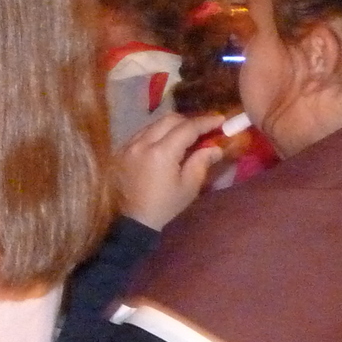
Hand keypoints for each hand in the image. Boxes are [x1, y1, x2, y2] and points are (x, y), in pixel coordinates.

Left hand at [116, 112, 225, 229]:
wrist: (135, 221)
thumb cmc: (165, 206)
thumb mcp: (189, 186)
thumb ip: (202, 161)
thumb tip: (215, 147)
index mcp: (160, 153)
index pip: (186, 128)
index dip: (205, 122)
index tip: (221, 119)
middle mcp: (141, 143)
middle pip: (168, 120)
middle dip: (189, 120)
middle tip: (205, 127)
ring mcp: (127, 146)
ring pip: (153, 125)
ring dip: (171, 126)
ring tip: (187, 134)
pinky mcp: (120, 152)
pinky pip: (141, 134)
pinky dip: (156, 133)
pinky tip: (166, 142)